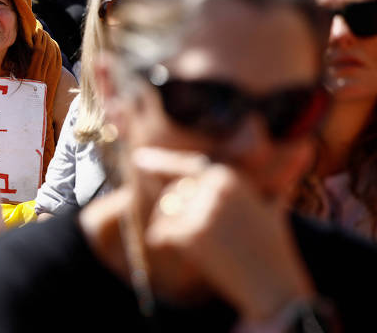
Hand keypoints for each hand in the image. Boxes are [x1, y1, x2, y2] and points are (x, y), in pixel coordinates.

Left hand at [135, 150, 314, 320]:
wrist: (276, 287)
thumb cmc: (276, 252)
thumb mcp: (274, 209)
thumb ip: (272, 184)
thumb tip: (300, 151)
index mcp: (231, 177)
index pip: (188, 165)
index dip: (160, 162)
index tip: (138, 160)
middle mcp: (213, 187)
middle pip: (173, 192)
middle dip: (173, 212)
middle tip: (192, 235)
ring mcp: (200, 208)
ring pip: (163, 213)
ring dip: (169, 229)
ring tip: (197, 248)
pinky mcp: (189, 233)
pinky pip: (160, 234)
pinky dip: (165, 245)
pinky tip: (188, 256)